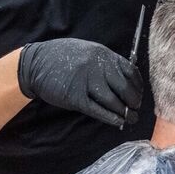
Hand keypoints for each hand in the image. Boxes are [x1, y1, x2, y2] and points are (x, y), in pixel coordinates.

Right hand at [17, 39, 141, 126]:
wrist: (35, 64)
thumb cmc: (63, 57)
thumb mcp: (87, 51)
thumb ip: (106, 62)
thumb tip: (126, 77)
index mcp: (102, 54)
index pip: (130, 71)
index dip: (138, 85)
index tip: (139, 93)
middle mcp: (97, 67)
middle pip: (124, 88)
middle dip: (134, 101)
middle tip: (136, 108)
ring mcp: (86, 82)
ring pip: (113, 101)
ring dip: (125, 112)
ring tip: (131, 118)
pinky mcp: (75, 98)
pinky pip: (98, 110)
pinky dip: (111, 118)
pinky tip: (118, 122)